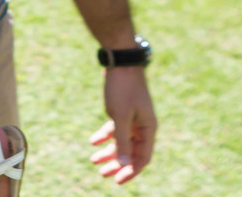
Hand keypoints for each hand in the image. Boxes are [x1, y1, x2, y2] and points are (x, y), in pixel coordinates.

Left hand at [89, 67, 156, 183]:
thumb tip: (125, 165)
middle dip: (117, 164)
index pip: (143, 158)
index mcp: (148, 128)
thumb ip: (122, 141)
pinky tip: (93, 142)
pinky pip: (115, 129)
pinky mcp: (123, 110)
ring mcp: (134, 118)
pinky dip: (104, 136)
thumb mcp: (121, 116)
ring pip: (122, 141)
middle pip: (132, 152)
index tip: (117, 181)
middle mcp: (143, 126)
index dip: (131, 171)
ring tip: (93, 161)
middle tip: (102, 174)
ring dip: (109, 152)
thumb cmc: (123, 88)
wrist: (120, 62)